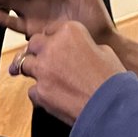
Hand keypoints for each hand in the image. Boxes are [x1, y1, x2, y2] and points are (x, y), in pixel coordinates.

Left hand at [9, 21, 124, 123]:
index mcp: (70, 31)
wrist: (110, 107)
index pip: (50, 29)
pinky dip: (40, 93)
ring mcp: (43, 70)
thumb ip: (85, 46)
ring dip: (34, 70)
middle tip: (45, 60)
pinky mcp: (39, 92)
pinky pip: (32, 90)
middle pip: (33, 44)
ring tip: (47, 78)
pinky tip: (53, 97)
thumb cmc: (111, 79)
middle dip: (38, 51)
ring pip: (25, 65)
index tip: (55, 45)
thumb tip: (80, 51)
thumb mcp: (104, 52)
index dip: (53, 38)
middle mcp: (52, 47)